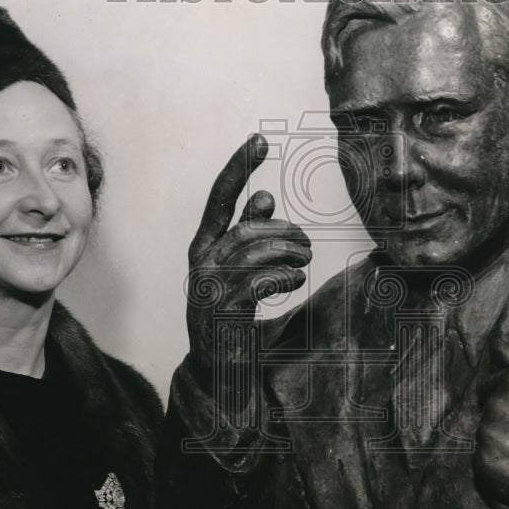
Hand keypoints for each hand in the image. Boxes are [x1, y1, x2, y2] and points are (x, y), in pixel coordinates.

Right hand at [186, 134, 311, 385]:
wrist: (217, 369)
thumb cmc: (231, 315)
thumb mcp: (237, 270)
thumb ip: (248, 235)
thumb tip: (265, 197)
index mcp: (202, 247)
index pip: (219, 199)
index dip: (237, 168)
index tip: (259, 139)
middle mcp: (200, 263)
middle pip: (246, 228)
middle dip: (283, 230)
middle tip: (307, 242)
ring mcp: (209, 287)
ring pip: (254, 251)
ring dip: (289, 253)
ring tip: (304, 261)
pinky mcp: (224, 310)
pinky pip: (260, 280)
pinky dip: (284, 276)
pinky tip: (295, 280)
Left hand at [474, 341, 508, 508]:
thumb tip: (495, 342)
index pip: (489, 383)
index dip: (506, 398)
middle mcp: (498, 404)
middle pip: (484, 408)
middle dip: (501, 418)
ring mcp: (488, 435)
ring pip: (482, 433)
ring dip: (498, 442)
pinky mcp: (483, 462)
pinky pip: (480, 458)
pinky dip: (495, 464)